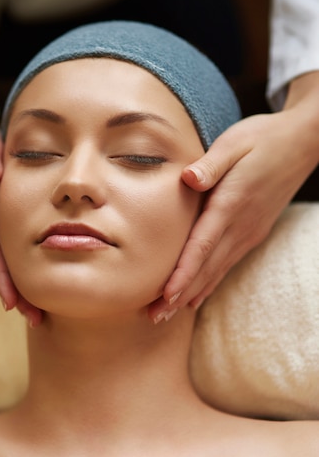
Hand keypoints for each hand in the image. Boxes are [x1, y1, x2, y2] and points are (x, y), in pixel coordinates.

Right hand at [0, 76, 41, 326]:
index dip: (2, 277)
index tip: (14, 303)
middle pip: (1, 264)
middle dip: (17, 292)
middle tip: (37, 320)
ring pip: (9, 259)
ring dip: (23, 285)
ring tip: (43, 312)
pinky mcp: (2, 219)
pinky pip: (14, 248)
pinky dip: (26, 266)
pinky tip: (45, 279)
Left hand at [149, 101, 318, 322]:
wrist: (303, 143)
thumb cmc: (263, 138)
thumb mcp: (235, 142)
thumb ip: (211, 163)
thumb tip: (188, 179)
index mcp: (231, 204)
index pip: (202, 246)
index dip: (183, 273)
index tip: (165, 296)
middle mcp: (240, 226)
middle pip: (206, 268)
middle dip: (179, 295)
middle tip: (154, 317)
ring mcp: (248, 233)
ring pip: (215, 271)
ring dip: (190, 294)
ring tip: (166, 314)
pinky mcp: (251, 233)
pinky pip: (226, 264)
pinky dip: (208, 283)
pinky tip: (195, 298)